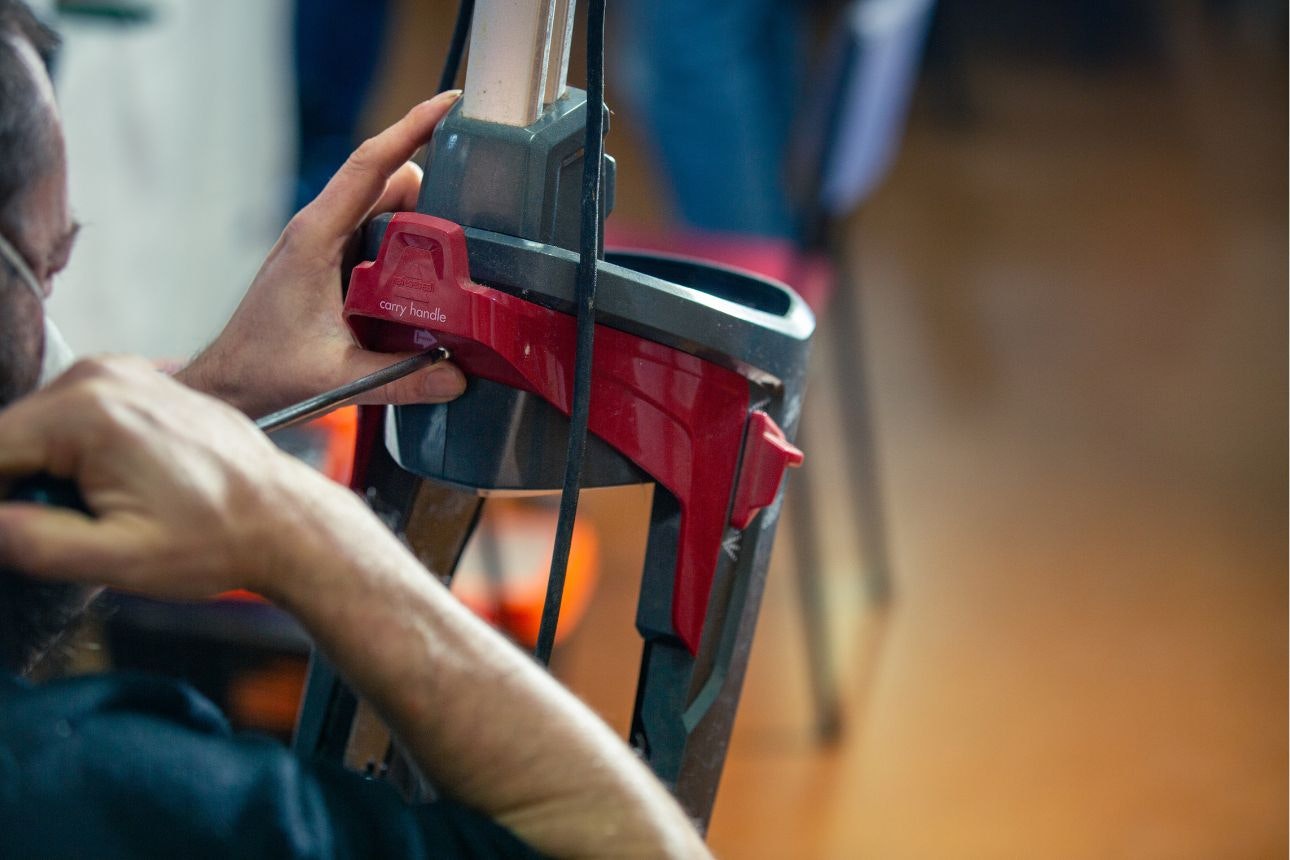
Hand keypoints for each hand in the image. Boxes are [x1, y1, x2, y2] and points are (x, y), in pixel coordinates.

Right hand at [0, 356, 366, 598]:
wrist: (283, 517)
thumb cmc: (217, 538)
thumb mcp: (117, 559)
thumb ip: (32, 541)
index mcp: (86, 412)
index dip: (1, 502)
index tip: (30, 530)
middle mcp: (99, 376)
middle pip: (9, 438)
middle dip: (22, 488)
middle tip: (77, 527)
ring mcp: (121, 372)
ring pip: (37, 430)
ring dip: (50, 474)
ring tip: (106, 509)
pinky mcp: (137, 381)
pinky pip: (73, 419)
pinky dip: (77, 456)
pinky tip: (122, 488)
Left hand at [177, 91, 466, 417]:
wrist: (231, 381)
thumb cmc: (267, 371)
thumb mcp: (339, 378)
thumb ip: (402, 379)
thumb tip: (459, 376)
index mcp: (316, 237)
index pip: (370, 165)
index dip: (411, 128)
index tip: (450, 104)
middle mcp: (319, 228)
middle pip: (387, 180)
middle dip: (433, 188)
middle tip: (473, 221)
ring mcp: (323, 241)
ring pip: (383, 204)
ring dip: (419, 218)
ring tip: (455, 253)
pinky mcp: (329, 259)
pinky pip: (375, 230)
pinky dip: (405, 238)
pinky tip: (427, 273)